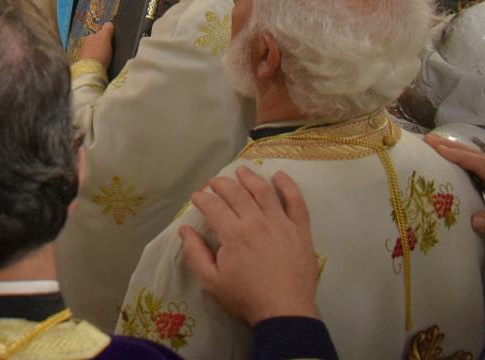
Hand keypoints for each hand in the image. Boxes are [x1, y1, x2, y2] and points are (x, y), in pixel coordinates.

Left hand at [76, 22, 114, 66]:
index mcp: (88, 37)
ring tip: (104, 59)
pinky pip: (91, 61)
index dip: (102, 37)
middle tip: (107, 51)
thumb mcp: (105, 38)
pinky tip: (99, 65)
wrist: (90, 70)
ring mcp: (82, 56)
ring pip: (91, 52)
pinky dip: (95, 62)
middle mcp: (83, 45)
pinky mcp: (84, 66)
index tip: (108, 42)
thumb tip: (108, 23)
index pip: (95, 34)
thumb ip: (107, 30)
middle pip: (92, 44)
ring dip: (96, 54)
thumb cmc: (98, 51)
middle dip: (98, 46)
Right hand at [180, 168, 320, 324]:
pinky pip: (296, 202)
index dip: (201, 198)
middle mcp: (256, 221)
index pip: (213, 205)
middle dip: (221, 184)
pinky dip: (288, 186)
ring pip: (264, 191)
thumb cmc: (245, 298)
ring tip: (241, 171)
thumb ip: (194, 253)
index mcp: (233, 233)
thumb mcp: (211, 281)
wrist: (285, 313)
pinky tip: (280, 176)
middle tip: (213, 182)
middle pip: (236, 193)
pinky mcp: (300, 230)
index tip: (196, 197)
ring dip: (250, 178)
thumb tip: (184, 229)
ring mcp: (281, 223)